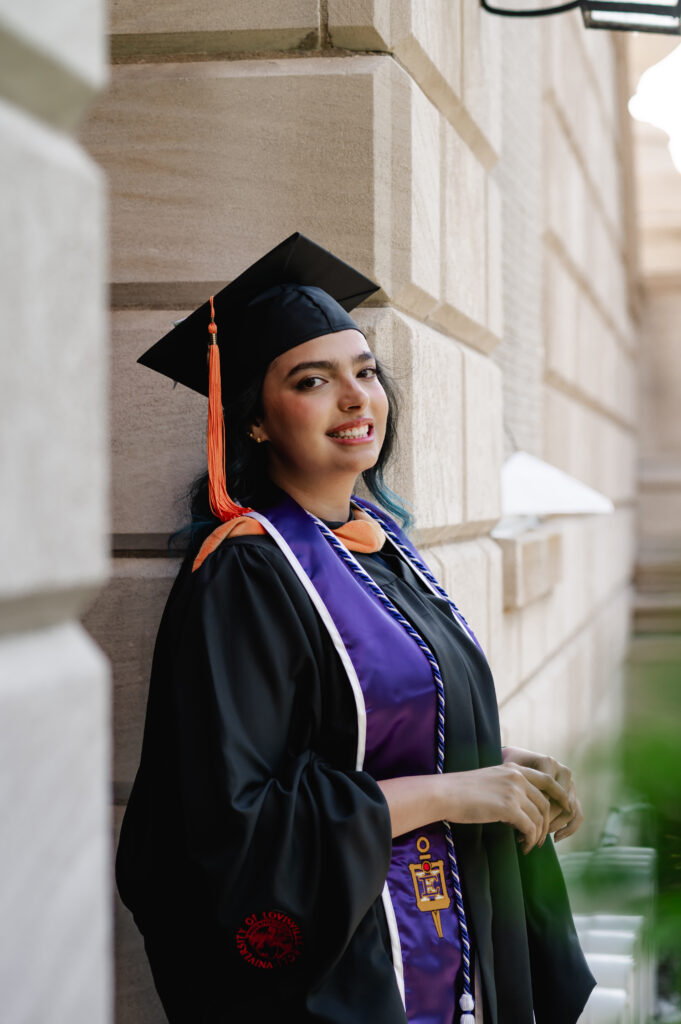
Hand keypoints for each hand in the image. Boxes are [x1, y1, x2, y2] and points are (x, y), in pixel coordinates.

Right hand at [441, 761, 572, 854]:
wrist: (445, 793)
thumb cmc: (461, 790)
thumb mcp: (490, 779)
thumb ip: (508, 786)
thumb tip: (521, 808)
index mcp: (513, 768)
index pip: (548, 780)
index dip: (560, 796)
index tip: (565, 809)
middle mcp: (517, 777)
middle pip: (546, 803)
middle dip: (547, 823)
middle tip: (540, 838)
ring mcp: (514, 791)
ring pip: (539, 817)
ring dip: (538, 835)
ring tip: (530, 844)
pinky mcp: (508, 807)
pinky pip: (530, 828)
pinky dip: (530, 840)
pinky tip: (523, 846)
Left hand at [501, 746, 583, 841]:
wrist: (520, 760)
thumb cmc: (512, 768)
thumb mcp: (511, 772)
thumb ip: (517, 784)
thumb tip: (520, 812)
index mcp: (548, 763)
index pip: (545, 791)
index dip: (533, 808)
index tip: (520, 819)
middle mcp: (563, 772)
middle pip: (558, 802)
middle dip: (543, 820)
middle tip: (528, 832)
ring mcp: (570, 784)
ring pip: (569, 811)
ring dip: (554, 825)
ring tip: (538, 835)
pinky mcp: (574, 796)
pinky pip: (578, 815)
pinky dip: (569, 829)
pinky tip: (556, 838)